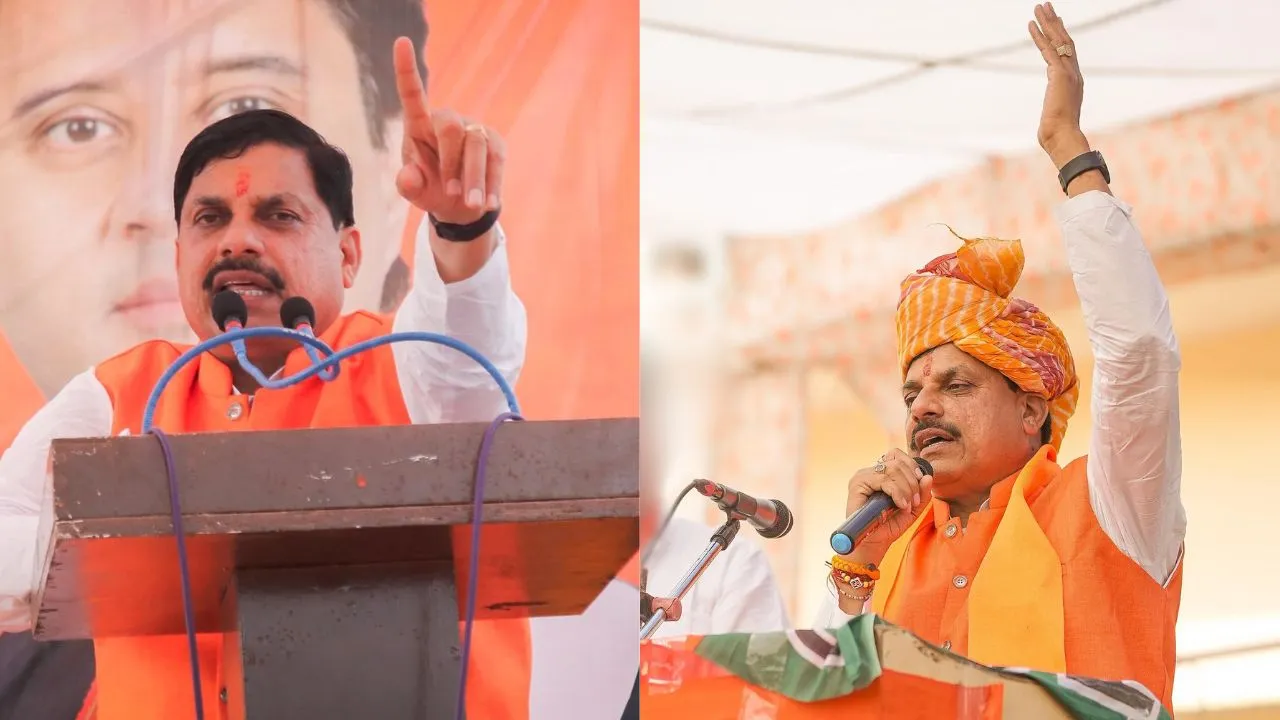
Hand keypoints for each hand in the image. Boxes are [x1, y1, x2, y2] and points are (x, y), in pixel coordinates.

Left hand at [392, 37, 505, 223]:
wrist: (459, 206)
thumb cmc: (429, 189)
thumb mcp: (414, 191)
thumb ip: (407, 184)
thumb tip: (409, 177)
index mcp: (418, 124)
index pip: (412, 93)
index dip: (406, 69)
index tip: (401, 41)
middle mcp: (447, 120)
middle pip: (451, 126)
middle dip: (452, 162)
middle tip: (452, 193)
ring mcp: (473, 130)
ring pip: (478, 146)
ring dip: (474, 178)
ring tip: (470, 205)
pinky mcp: (495, 144)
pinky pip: (496, 160)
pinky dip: (492, 183)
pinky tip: (487, 203)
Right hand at [841, 449, 933, 563]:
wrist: (873, 543)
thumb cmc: (888, 526)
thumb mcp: (912, 509)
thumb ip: (921, 494)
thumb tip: (928, 477)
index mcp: (881, 473)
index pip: (896, 455)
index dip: (911, 465)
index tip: (920, 482)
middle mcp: (870, 471)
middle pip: (897, 462)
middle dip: (912, 482)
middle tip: (914, 501)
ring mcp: (862, 477)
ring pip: (892, 470)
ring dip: (906, 488)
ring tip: (907, 505)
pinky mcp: (857, 485)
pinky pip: (883, 480)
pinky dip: (897, 492)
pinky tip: (900, 505)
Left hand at [1028, 3, 1089, 166]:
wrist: (1063, 139)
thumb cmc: (1057, 135)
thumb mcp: (1055, 118)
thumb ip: (1053, 112)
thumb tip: (1046, 126)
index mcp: (1074, 82)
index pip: (1068, 53)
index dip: (1062, 35)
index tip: (1056, 22)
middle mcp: (1073, 73)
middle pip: (1065, 40)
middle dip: (1055, 22)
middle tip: (1046, 6)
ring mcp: (1068, 73)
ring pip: (1058, 40)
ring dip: (1047, 22)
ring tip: (1039, 7)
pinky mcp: (1059, 75)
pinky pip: (1048, 49)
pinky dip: (1039, 36)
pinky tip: (1031, 24)